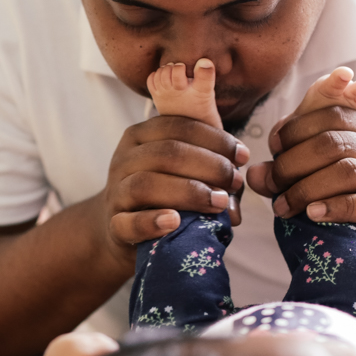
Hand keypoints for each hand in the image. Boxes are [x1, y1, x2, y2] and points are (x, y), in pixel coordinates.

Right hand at [102, 115, 248, 257]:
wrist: (122, 229)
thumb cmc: (162, 194)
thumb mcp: (181, 171)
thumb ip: (210, 167)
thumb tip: (239, 178)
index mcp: (142, 136)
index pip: (179, 126)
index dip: (214, 139)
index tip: (242, 156)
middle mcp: (124, 159)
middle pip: (166, 153)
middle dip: (209, 165)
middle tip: (234, 182)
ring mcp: (116, 193)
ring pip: (146, 184)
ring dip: (188, 192)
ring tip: (218, 202)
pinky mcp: (114, 226)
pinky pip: (128, 222)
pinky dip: (152, 222)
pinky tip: (174, 221)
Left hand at [245, 106, 355, 274]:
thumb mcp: (322, 180)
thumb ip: (287, 174)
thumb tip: (251, 173)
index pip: (327, 113)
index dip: (294, 129)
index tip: (274, 150)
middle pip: (330, 142)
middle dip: (292, 164)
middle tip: (274, 188)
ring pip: (347, 169)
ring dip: (307, 188)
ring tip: (285, 207)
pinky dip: (337, 207)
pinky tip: (314, 214)